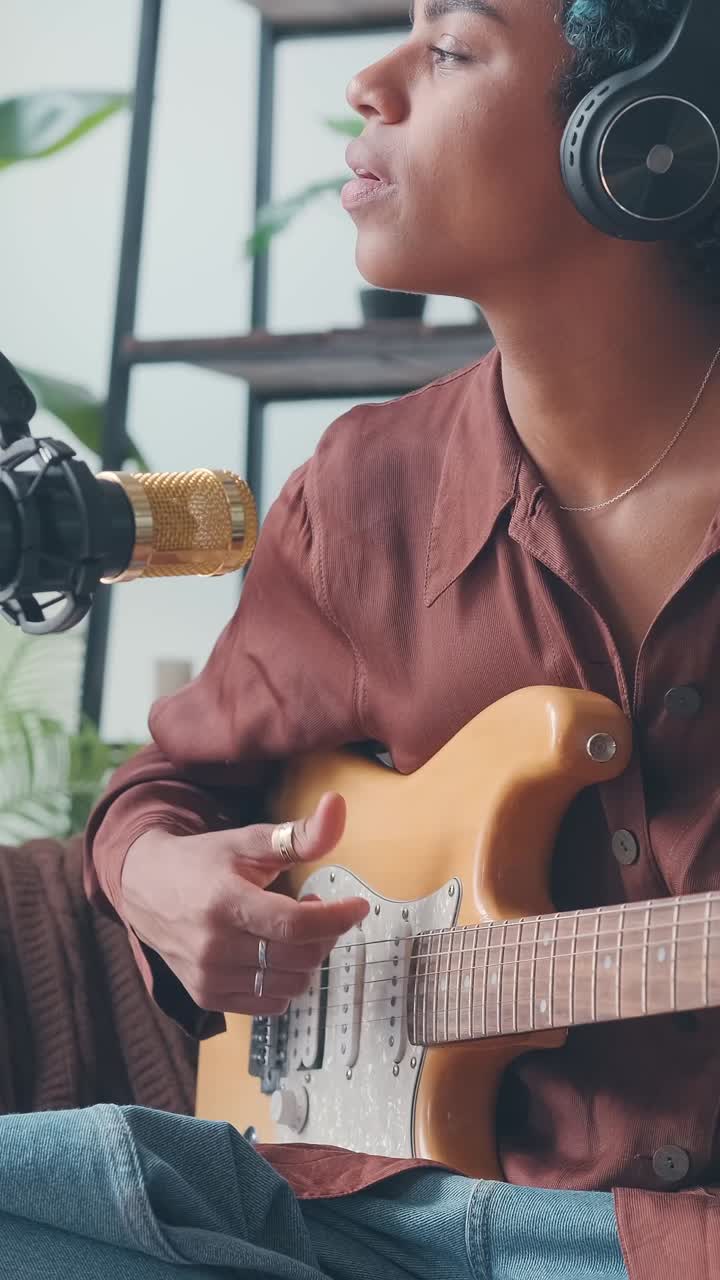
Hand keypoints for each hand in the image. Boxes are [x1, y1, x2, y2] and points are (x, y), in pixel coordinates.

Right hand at [119, 792, 368, 1014]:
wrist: (144, 889)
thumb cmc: (202, 862)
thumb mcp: (249, 841)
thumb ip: (300, 834)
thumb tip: (337, 805)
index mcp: (225, 902)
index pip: (295, 925)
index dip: (336, 918)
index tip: (358, 906)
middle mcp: (214, 946)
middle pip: (298, 958)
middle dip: (325, 935)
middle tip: (320, 909)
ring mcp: (209, 977)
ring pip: (291, 985)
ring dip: (308, 958)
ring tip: (295, 929)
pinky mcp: (207, 996)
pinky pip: (271, 1004)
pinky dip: (286, 980)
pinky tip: (276, 952)